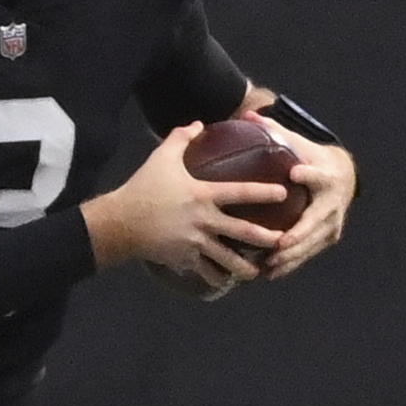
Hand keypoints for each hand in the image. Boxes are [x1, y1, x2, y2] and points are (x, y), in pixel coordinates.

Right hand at [84, 123, 290, 284]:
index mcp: (203, 194)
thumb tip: (199, 123)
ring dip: (243, 267)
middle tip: (283, 242)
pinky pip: (203, 271)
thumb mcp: (161, 157)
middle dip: (265, 238)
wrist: (120, 222)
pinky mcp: (183, 257)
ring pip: (226, 258)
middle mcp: (204, 220)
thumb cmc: (142, 187)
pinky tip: (223, 282)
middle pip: (242, 232)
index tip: (285, 193)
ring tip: (255, 273)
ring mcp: (195, 242)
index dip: (264, 192)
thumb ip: (181, 138)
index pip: (241, 192)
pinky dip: (214, 278)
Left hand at [259, 127, 355, 278]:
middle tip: (278, 243)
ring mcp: (333, 222)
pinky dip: (291, 263)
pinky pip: (309, 252)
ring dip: (292, 256)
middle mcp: (333, 202)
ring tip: (270, 264)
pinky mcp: (328, 237)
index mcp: (327, 176)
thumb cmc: (311, 157)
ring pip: (312, 242)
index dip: (309, 174)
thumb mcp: (299, 144)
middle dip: (298, 234)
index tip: (295, 172)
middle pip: (316, 221)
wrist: (342, 175)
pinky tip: (271, 273)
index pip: (318, 174)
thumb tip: (250, 115)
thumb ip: (275, 132)